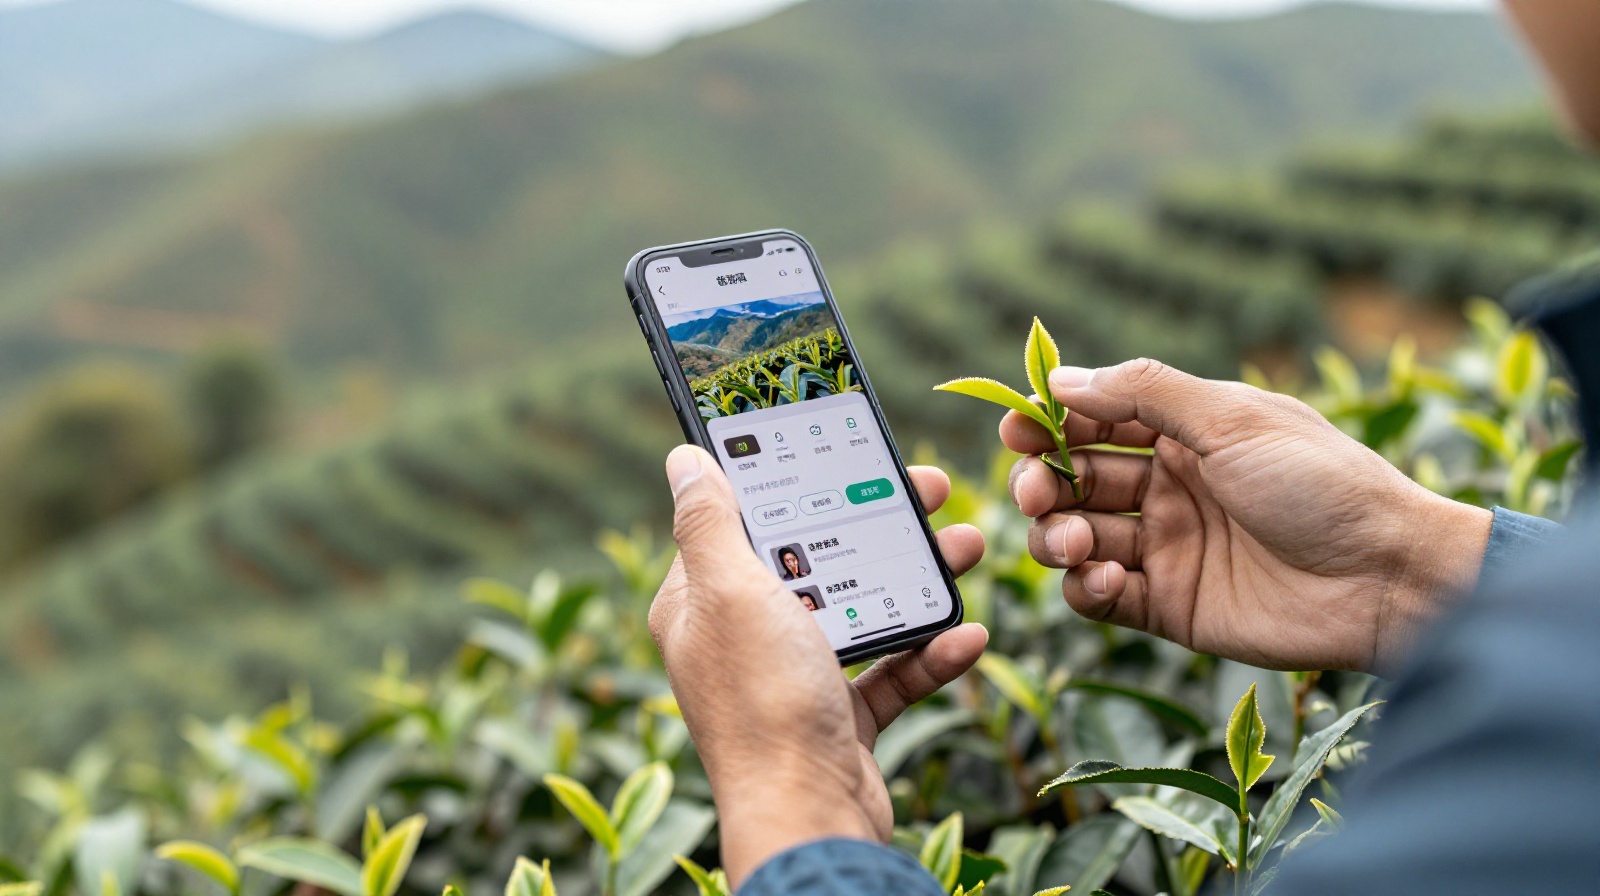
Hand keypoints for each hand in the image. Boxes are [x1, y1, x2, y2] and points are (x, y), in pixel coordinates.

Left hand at [650, 446, 986, 885]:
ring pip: (862, 611)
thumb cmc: (763, 704)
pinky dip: (931, 655)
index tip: (848, 451)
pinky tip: (969, 635)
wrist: (810, 821)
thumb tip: (683, 456)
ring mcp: (794, 683)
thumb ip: (710, 522)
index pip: (746, 523)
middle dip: (878, 525)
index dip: (797, 484)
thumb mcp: (732, 592)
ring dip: (917, 579)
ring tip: (970, 547)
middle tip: (933, 488)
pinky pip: (891, 676)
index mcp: (704, 605)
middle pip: (815, 561)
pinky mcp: (839, 723)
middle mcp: (744, 640)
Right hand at [1001, 359, 1492, 672]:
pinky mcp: (1170, 607)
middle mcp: (1170, 488)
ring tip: (1076, 542)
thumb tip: (1062, 379)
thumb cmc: (1323, 485)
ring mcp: (1168, 548)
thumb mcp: (1233, 420)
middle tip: (1039, 492)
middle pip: (1074, 481)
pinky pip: (1100, 597)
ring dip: (1058, 536)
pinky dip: (1085, 588)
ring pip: (1076, 539)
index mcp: (1187, 434)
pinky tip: (1106, 579)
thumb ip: (1144, 394)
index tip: (1017, 431)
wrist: (1387, 579)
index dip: (1049, 425)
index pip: (1095, 422)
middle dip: (1042, 483)